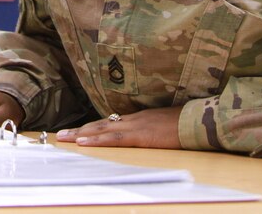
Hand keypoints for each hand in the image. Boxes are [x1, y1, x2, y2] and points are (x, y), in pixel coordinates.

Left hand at [55, 106, 182, 148]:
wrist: (200, 120)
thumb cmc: (188, 123)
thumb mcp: (167, 125)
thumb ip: (154, 129)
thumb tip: (148, 135)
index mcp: (140, 118)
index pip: (110, 123)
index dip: (93, 128)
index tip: (79, 132)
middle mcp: (133, 120)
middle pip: (100, 124)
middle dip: (80, 130)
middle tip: (61, 135)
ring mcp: (135, 126)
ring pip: (101, 130)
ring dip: (80, 135)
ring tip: (63, 138)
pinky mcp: (140, 135)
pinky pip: (114, 138)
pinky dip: (97, 140)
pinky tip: (83, 142)